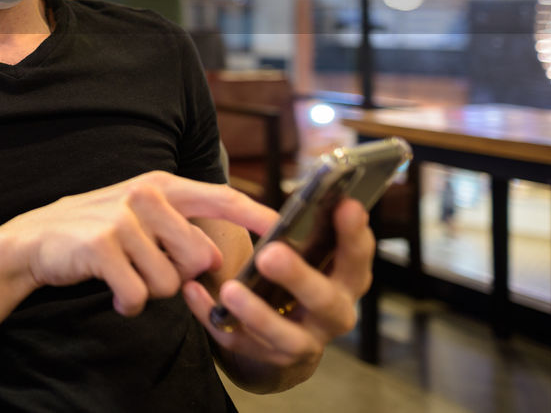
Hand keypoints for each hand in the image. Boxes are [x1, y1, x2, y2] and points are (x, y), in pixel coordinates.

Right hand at [0, 173, 278, 316]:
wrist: (35, 239)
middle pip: (199, 257)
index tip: (285, 228)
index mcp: (162, 185)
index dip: (255, 214)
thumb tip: (216, 260)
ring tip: (126, 276)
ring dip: (149, 291)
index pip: (220, 197)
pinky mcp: (102, 245)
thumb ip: (181, 230)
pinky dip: (127, 303)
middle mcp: (145, 195)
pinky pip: (138, 294)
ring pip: (169, 282)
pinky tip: (113, 292)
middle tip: (150, 270)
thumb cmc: (97, 231)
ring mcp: (123, 218)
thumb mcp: (141, 217)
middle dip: (180, 277)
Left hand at [182, 198, 374, 369]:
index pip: (357, 258)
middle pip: (324, 300)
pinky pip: (237, 341)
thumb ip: (309, 228)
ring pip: (285, 335)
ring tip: (230, 289)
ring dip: (257, 313)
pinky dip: (213, 316)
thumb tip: (310, 193)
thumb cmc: (293, 273)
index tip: (345, 204)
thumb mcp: (307, 251)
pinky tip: (194, 291)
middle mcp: (332, 313)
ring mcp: (302, 341)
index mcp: (345, 280)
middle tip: (270, 254)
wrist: (278, 333)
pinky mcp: (266, 357)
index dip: (354, 233)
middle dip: (298, 277)